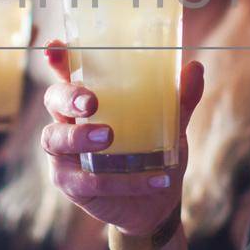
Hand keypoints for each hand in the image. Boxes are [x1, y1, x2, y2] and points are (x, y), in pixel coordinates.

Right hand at [40, 41, 204, 236]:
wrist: (157, 202)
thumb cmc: (154, 150)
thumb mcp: (170, 124)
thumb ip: (180, 99)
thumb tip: (195, 68)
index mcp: (88, 98)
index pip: (66, 72)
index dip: (58, 59)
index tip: (55, 47)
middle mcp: (68, 121)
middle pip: (53, 100)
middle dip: (67, 97)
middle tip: (91, 101)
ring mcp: (64, 154)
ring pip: (56, 139)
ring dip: (79, 137)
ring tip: (108, 135)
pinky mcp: (71, 184)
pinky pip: (88, 182)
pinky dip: (121, 181)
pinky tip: (153, 179)